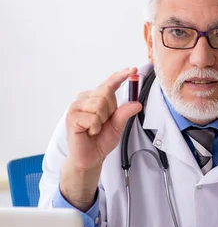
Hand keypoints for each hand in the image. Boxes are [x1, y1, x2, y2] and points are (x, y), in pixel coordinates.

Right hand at [61, 67, 141, 209]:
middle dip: (110, 110)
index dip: (121, 75)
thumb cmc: (101, 140)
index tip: (133, 69)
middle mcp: (85, 98)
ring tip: (95, 128)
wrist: (90, 157)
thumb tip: (137, 104)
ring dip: (102, 120)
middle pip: (106, 92)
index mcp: (97, 97)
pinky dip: (95, 127)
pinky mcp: (72, 117)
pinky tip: (89, 132)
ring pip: (99, 104)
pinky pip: (92, 118)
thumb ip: (125, 113)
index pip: (110, 83)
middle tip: (103, 123)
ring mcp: (77, 106)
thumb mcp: (118, 126)